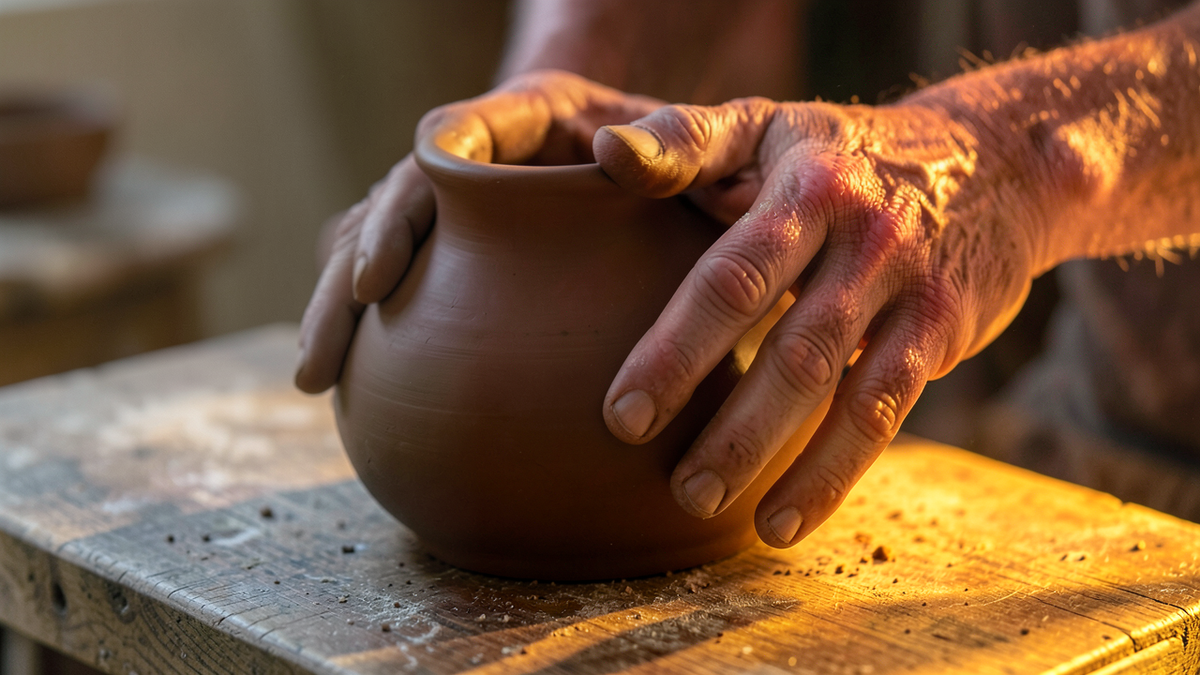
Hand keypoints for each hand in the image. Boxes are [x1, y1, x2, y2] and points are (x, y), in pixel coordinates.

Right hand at [295, 70, 662, 392]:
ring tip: (314, 379)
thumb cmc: (685, 158)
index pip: (451, 138)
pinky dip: (373, 326)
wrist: (667, 165)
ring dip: (340, 307)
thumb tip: (620, 153)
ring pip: (377, 241)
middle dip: (351, 274)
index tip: (382, 272)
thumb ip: (676, 146)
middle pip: (393, 201)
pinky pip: (405, 282)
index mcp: (528, 116)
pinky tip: (351, 384)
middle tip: (324, 351)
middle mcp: (481, 156)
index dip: (408, 202)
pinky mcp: (460, 253)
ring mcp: (463, 206)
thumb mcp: (696, 148)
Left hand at [594, 97, 1037, 545]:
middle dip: (730, 426)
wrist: (992, 160)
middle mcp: (864, 238)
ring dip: (778, 461)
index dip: (677, 351)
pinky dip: (833, 473)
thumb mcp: (768, 125)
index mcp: (807, 187)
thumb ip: (686, 141)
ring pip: (841, 390)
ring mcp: (909, 289)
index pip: (734, 278)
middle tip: (672, 487)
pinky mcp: (941, 332)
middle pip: (792, 348)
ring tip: (710, 509)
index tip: (623, 416)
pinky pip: (884, 413)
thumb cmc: (840, 152)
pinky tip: (785, 521)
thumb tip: (602, 153)